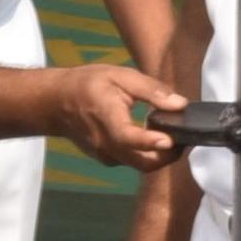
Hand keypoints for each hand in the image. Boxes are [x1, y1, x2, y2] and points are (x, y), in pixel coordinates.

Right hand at [49, 62, 184, 169]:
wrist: (56, 103)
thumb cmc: (88, 84)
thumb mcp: (119, 76)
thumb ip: (151, 90)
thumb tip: (180, 104)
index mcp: (106, 117)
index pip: (128, 137)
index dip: (150, 141)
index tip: (171, 140)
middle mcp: (105, 143)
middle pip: (143, 162)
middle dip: (168, 155)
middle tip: (185, 137)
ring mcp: (105, 155)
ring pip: (141, 165)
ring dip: (161, 156)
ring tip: (172, 134)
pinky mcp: (108, 159)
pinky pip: (134, 162)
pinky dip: (148, 154)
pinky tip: (155, 136)